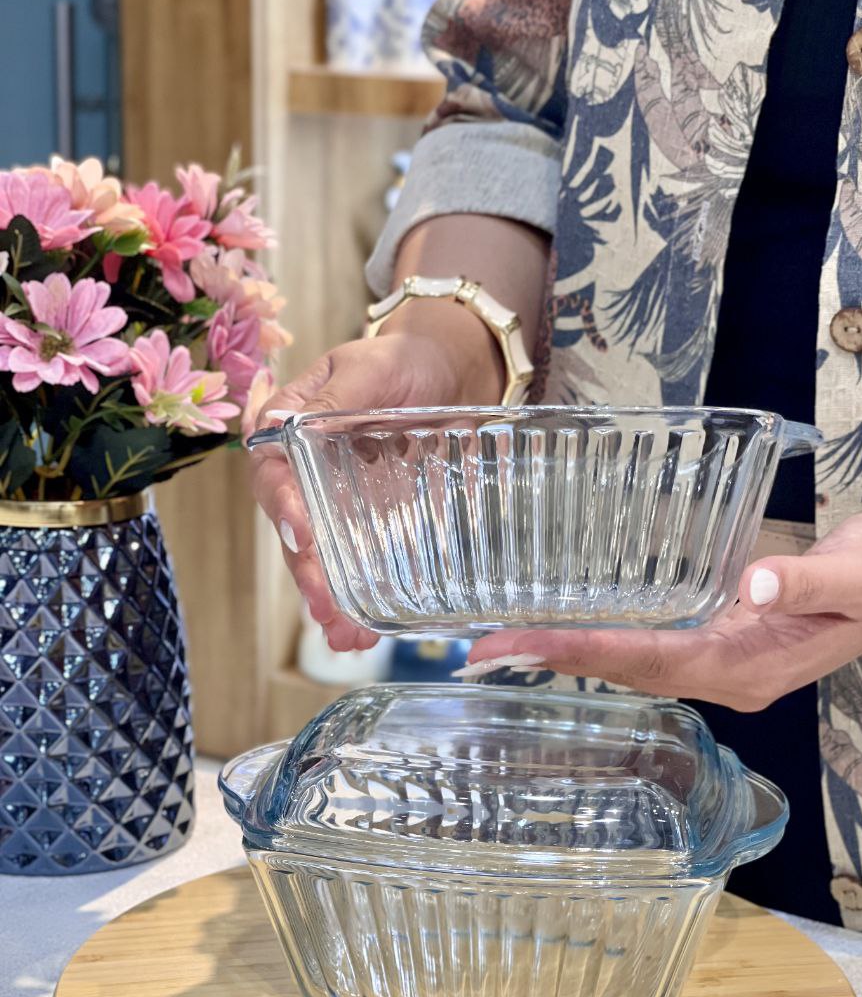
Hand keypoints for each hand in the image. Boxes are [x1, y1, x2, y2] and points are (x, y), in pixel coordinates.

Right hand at [250, 301, 503, 650]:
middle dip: (309, 573)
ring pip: (324, 560)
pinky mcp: (377, 526)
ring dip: (332, 601)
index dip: (283, 506)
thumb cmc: (405, 358)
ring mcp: (341, 505)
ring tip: (346, 638)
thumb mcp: (369, 366)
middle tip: (326, 606)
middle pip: (295, 531)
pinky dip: (364, 600)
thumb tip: (277, 427)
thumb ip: (331, 400)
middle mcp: (307, 475)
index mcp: (289, 429)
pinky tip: (367, 635)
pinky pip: (364, 567)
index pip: (273, 471)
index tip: (302, 533)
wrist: (455, 370)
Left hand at [467, 512, 861, 710]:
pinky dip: (604, 643)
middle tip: (482, 651)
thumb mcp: (854, 573)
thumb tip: (746, 586)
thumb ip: (800, 580)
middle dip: (556, 661)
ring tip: (505, 647)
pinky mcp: (720, 642)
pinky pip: (650, 650)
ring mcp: (722, 663)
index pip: (652, 661)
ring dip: (570, 656)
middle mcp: (726, 675)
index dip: (585, 653)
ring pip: (633, 667)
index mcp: (750, 666)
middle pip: (628, 672)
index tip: (523, 647)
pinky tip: (570, 632)